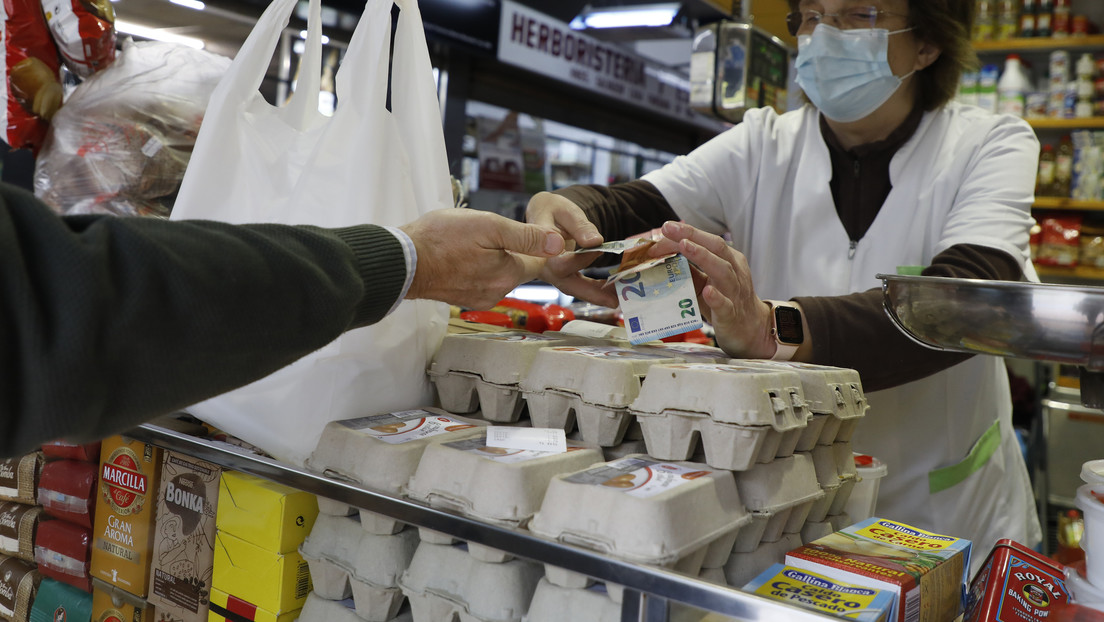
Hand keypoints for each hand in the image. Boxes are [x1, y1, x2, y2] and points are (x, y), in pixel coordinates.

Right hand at [400, 209, 564, 308]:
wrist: (401, 262)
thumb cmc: (440, 239)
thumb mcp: (489, 226)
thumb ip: (526, 236)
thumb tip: (559, 243)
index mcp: (508, 275)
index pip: (540, 261)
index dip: (538, 243)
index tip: (528, 230)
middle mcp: (497, 292)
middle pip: (518, 267)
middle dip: (512, 249)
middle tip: (490, 231)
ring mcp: (478, 297)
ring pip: (498, 273)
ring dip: (492, 257)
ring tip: (471, 241)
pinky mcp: (462, 297)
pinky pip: (480, 280)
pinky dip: (476, 266)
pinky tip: (460, 254)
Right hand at [526, 192, 616, 307]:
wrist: (542, 214)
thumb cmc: (551, 209)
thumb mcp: (564, 211)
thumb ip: (579, 225)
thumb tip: (596, 241)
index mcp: (540, 250)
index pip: (560, 262)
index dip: (581, 259)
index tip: (601, 249)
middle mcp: (546, 267)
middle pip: (568, 285)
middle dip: (593, 294)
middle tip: (616, 301)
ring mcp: (554, 274)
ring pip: (575, 288)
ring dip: (598, 295)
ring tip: (621, 298)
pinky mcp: (564, 275)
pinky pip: (579, 284)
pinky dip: (597, 289)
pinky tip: (615, 291)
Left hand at [650, 221, 776, 357]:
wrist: (751, 330)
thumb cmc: (725, 302)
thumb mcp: (706, 282)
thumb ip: (690, 269)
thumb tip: (663, 255)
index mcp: (729, 260)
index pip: (707, 241)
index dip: (686, 234)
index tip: (664, 229)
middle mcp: (735, 272)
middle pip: (717, 248)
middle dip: (692, 235)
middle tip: (668, 228)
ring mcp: (735, 293)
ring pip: (723, 271)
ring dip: (703, 257)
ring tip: (684, 246)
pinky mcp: (732, 315)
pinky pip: (726, 305)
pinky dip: (717, 297)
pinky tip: (707, 291)